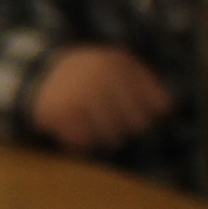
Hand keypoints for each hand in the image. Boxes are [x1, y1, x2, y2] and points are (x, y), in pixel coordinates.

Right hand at [30, 45, 179, 153]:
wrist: (38, 74)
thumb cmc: (90, 73)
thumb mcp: (119, 65)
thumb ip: (147, 83)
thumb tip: (169, 108)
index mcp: (117, 64)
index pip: (153, 107)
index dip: (149, 116)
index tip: (140, 116)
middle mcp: (98, 79)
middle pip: (135, 126)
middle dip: (128, 128)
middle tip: (114, 121)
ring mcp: (78, 97)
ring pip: (112, 139)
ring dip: (108, 138)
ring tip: (98, 125)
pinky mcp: (58, 114)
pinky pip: (85, 144)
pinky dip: (85, 142)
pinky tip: (80, 129)